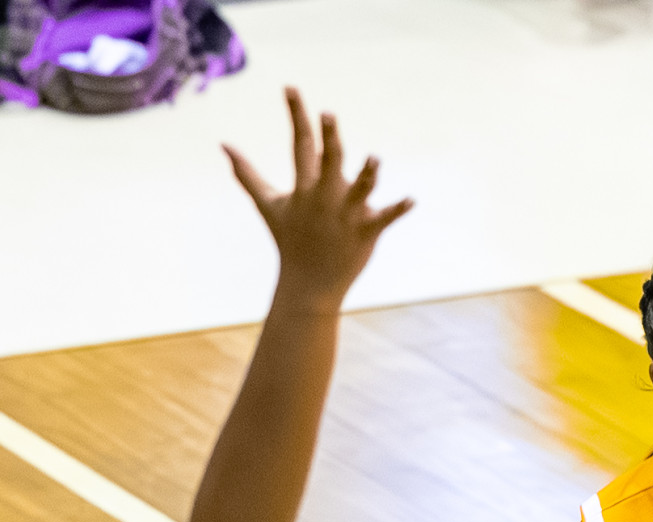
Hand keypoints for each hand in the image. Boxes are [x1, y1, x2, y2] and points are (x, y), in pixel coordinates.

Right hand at [224, 87, 412, 307]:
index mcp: (304, 187)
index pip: (300, 144)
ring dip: (367, 175)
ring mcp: (345, 215)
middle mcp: (324, 197)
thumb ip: (246, 174)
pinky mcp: (365, 232)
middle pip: (329, 162)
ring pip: (360, 190)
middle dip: (329, 139)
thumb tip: (223, 145)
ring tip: (374, 159)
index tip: (292, 88)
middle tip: (329, 114)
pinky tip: (411, 200)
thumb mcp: (267, 205)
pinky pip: (384, 219)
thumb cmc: (289, 239)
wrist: (308, 284)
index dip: (297, 115)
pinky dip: (397, 210)